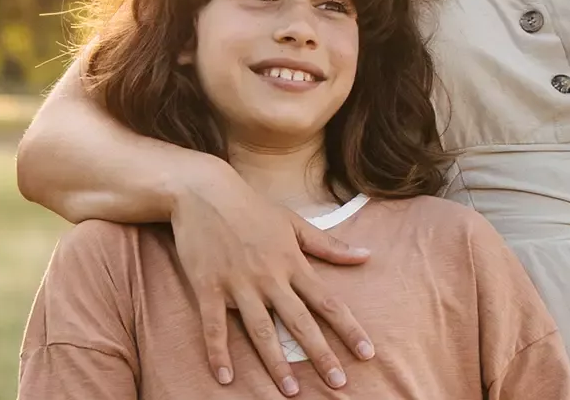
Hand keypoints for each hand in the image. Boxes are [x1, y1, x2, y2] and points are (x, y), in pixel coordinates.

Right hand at [171, 165, 373, 395]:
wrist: (202, 190)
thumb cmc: (250, 206)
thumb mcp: (293, 222)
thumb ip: (329, 245)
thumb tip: (367, 255)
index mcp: (292, 262)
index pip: (327, 301)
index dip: (348, 329)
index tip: (367, 353)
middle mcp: (269, 277)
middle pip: (299, 322)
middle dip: (320, 354)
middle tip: (337, 383)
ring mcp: (237, 283)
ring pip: (260, 330)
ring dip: (276, 362)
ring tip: (290, 391)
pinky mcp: (207, 286)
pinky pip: (214, 325)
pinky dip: (218, 352)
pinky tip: (224, 378)